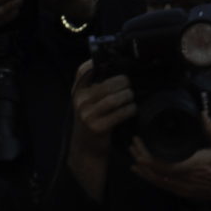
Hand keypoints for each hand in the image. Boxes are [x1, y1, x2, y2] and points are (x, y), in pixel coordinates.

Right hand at [68, 58, 134, 200]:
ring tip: (131, 97)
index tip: (111, 61)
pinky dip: (130, 109)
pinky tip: (132, 109)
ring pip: (114, 98)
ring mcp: (88, 116)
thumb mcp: (87, 104)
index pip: (82, 71)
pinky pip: (120, 113)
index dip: (96, 62)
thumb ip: (94, 88)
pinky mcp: (99, 128)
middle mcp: (81, 103)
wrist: (86, 149)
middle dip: (123, 83)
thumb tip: (117, 71)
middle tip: (129, 85)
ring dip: (128, 96)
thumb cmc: (91, 122)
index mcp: (77, 93)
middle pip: (107, 85)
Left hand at [128, 111, 210, 210]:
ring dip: (143, 171)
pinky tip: (145, 174)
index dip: (146, 155)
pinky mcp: (185, 192)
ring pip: (157, 182)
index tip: (139, 143)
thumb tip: (201, 114)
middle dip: (141, 160)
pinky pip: (164, 187)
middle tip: (132, 147)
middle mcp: (185, 179)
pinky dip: (152, 179)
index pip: (162, 163)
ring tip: (133, 161)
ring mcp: (184, 188)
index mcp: (193, 165)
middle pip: (155, 172)